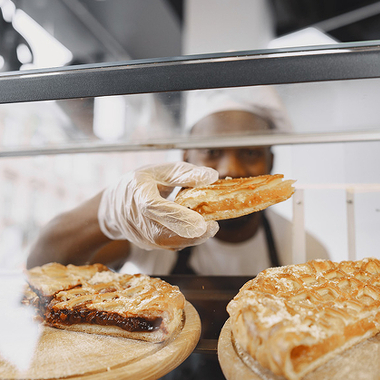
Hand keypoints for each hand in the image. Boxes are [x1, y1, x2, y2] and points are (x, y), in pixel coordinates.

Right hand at [98, 162, 218, 249]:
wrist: (113, 205)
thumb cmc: (139, 184)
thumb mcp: (160, 170)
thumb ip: (185, 174)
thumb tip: (213, 176)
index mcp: (138, 194)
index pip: (156, 208)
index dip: (179, 217)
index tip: (202, 223)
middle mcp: (137, 220)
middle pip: (164, 234)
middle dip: (192, 234)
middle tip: (213, 225)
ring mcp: (141, 236)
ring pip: (170, 243)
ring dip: (192, 237)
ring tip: (207, 224)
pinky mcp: (148, 245)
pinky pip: (170, 245)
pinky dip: (185, 239)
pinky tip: (193, 228)